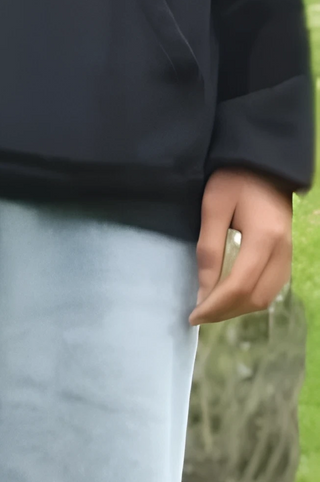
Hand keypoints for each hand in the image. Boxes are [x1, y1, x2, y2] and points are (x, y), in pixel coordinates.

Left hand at [189, 169, 292, 324]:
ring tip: (210, 310)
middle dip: (225, 312)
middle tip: (197, 315)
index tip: (192, 316)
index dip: (215, 306)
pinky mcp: (286, 253)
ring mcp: (288, 253)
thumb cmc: (234, 181)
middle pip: (257, 297)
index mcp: (265, 238)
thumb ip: (209, 249)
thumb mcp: (213, 208)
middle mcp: (283, 250)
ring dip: (238, 308)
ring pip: (267, 296)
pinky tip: (229, 297)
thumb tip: (204, 290)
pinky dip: (250, 298)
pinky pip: (271, 286)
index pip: (240, 285)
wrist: (264, 166)